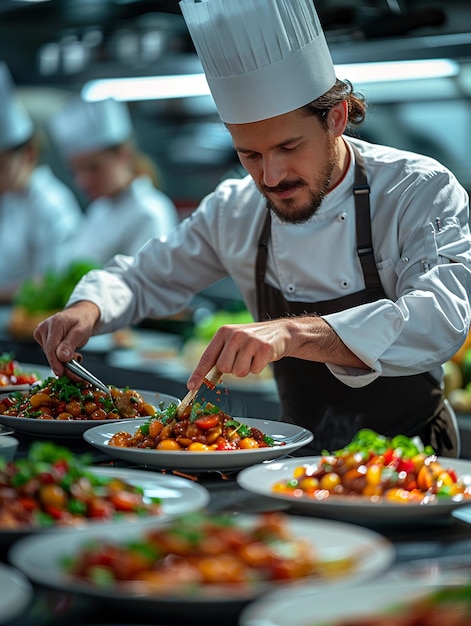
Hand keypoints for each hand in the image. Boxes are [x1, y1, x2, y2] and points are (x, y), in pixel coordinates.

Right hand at [33, 301, 99, 375]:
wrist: (80, 315)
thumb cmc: (81, 321)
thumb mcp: (81, 332)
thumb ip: (70, 344)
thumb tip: (61, 357)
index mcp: (54, 323)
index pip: (51, 348)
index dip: (55, 362)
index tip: (60, 373)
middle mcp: (44, 327)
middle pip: (50, 353)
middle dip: (62, 364)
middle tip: (76, 372)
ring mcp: (41, 333)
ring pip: (50, 355)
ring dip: (62, 361)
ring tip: (75, 354)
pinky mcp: (41, 339)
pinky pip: (50, 353)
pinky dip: (59, 357)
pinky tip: (67, 352)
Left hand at [185, 315, 367, 390]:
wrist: (280, 332)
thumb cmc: (252, 341)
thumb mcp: (233, 342)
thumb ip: (219, 356)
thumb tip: (202, 380)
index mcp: (223, 332)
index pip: (207, 356)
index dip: (198, 373)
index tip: (191, 386)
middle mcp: (235, 334)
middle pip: (224, 368)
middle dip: (232, 369)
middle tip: (242, 358)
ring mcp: (250, 340)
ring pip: (239, 372)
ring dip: (247, 369)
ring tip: (252, 357)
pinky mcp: (264, 348)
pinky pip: (254, 370)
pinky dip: (258, 368)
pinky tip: (262, 357)